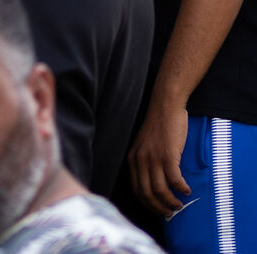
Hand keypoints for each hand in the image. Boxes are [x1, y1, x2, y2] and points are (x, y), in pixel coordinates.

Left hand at [128, 101, 190, 215]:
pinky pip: (174, 180)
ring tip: (179, 205)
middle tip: (170, 213)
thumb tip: (156, 182)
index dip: (147, 203)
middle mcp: (140, 160)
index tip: (157, 209)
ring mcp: (154, 158)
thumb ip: (146, 161)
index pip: (136, 189)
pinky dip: (181, 189)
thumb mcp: (145, 145)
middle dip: (159, 207)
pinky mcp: (168, 155)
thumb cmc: (159, 125)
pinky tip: (186, 190)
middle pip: (147, 193)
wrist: (165, 105)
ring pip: (160, 190)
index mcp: (133, 158)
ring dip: (171, 202)